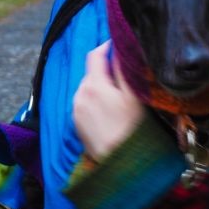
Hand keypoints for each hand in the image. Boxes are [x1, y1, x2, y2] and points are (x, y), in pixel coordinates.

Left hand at [72, 41, 144, 160]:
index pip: (94, 55)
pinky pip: (83, 102)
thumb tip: (120, 50)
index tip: (118, 47)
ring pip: (87, 87)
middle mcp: (80, 94)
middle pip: (91, 72)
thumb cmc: (132, 128)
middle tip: (123, 78)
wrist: (119, 162)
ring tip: (116, 98)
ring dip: (99, 86)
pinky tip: (107, 112)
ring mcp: (76, 109)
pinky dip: (94, 100)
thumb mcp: (133, 96)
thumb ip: (124, 70)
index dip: (106, 47)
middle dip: (105, 70)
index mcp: (94, 85)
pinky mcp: (75, 122)